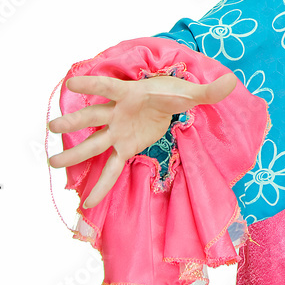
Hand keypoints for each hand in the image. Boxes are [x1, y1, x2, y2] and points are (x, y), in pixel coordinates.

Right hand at [49, 72, 237, 208]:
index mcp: (130, 93)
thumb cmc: (173, 91)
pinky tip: (88, 204)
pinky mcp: (125, 147)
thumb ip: (208, 90)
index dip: (91, 83)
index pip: (108, 86)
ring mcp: (118, 131)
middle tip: (52, 126)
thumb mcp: (190, 92)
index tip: (71, 81)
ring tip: (51, 164)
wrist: (170, 103)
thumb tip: (233, 80)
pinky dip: (102, 186)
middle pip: (93, 117)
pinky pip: (111, 168)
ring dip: (74, 153)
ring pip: (93, 143)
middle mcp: (118, 112)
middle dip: (74, 121)